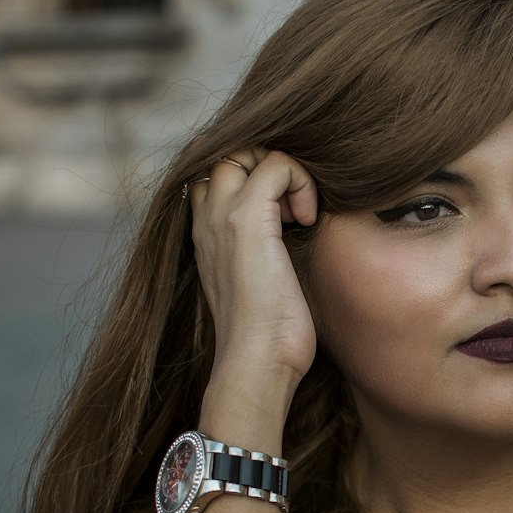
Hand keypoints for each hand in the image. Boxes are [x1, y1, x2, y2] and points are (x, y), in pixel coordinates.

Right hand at [189, 148, 318, 392]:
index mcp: (205, 234)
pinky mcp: (247, 219)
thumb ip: (264, 253)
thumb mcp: (261, 284)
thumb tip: (294, 232)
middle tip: (294, 211)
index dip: (256, 179)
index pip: (220, 175)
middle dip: (270, 167)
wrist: (256, 363)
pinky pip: (278, 164)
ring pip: (249, 149)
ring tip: (299, 215)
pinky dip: (301, 182)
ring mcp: (223, 216)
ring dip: (285, 171)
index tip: (286, 217)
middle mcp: (206, 219)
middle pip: (230, 152)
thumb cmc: (268, 337)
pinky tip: (307, 220)